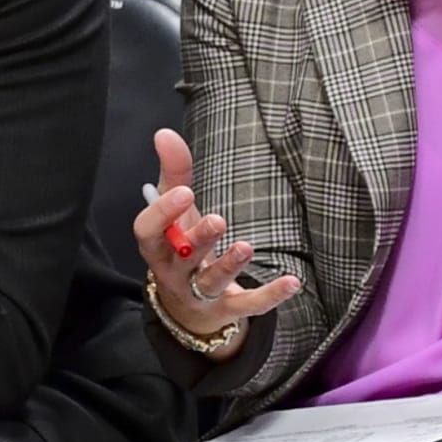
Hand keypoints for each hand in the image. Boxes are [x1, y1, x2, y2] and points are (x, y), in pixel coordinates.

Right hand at [136, 129, 299, 345]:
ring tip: (246, 246)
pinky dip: (269, 295)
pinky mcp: (226, 309)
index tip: (185, 191)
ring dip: (229, 265)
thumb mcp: (175, 211)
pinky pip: (248, 305)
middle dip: (198, 239)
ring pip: (211, 282)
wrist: (186, 307)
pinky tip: (292, 282)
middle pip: (181, 258)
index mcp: (158, 245)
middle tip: (218, 219)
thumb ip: (173, 172)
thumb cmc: (179, 246)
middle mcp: (174, 272)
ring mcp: (199, 294)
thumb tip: (164, 132)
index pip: (148, 232)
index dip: (163, 213)